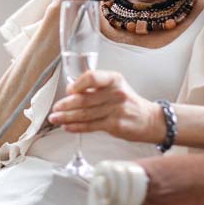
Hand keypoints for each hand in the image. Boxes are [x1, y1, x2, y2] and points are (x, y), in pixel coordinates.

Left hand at [47, 70, 165, 143]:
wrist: (149, 119)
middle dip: (66, 105)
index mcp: (114, 79)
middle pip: (85, 99)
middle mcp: (116, 93)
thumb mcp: (115, 86)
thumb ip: (95, 87)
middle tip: (55, 108)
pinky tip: (67, 127)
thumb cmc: (128, 102)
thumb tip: (70, 91)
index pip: (93, 77)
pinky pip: (91, 126)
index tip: (69, 90)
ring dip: (67, 117)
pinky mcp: (115, 125)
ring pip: (85, 114)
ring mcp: (116, 110)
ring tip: (55, 119)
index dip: (78, 84)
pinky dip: (77, 127)